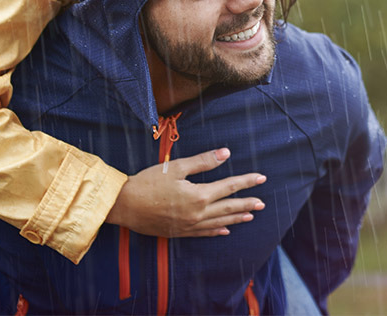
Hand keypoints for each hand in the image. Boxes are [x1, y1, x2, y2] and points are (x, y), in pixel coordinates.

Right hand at [104, 148, 265, 236]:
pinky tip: (225, 229)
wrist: (125, 205)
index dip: (246, 182)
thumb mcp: (176, 167)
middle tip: (262, 203)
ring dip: (236, 218)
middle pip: (228, 207)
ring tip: (250, 215)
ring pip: (219, 221)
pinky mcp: (180, 232)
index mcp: (198, 195)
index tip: (261, 178)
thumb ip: (203, 161)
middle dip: (247, 203)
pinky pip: (204, 232)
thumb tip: (225, 153)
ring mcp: (189, 225)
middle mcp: (197, 213)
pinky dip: (217, 230)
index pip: (229, 186)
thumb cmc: (148, 182)